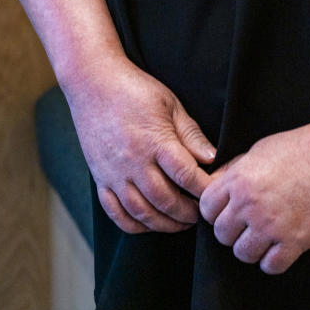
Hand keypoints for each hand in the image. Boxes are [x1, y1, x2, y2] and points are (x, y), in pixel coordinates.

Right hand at [64, 57, 215, 234]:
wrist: (92, 84)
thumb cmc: (136, 90)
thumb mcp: (170, 104)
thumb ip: (191, 134)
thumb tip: (213, 159)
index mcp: (155, 141)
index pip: (186, 175)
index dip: (204, 189)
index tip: (216, 193)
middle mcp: (133, 162)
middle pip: (165, 200)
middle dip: (188, 213)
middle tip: (202, 214)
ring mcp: (114, 174)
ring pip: (142, 213)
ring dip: (165, 224)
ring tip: (181, 223)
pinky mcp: (100, 179)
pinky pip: (116, 213)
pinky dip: (135, 225)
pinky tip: (150, 223)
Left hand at [199, 120, 309, 273]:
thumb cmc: (303, 146)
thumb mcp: (260, 149)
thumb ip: (235, 170)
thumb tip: (215, 185)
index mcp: (239, 179)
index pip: (207, 208)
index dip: (216, 210)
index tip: (228, 210)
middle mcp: (251, 205)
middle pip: (222, 235)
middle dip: (233, 230)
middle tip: (249, 223)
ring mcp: (272, 225)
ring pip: (243, 254)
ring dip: (252, 247)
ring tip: (265, 235)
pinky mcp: (296, 241)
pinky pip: (271, 266)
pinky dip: (273, 260)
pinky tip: (281, 246)